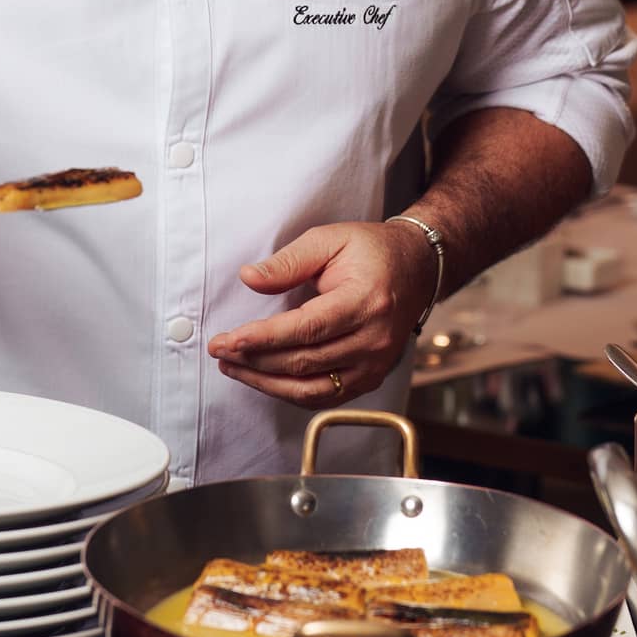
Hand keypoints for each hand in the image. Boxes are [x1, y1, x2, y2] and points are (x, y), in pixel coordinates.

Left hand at [207, 221, 435, 405]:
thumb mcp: (329, 239)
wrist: (417, 268)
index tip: (227, 340)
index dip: (263, 339)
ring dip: (266, 383)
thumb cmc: (372, 250)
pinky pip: (325, 397)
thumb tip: (249, 279)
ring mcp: (375, 364)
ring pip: (311, 388)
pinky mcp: (371, 377)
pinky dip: (290, 392)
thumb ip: (288, 261)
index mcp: (365, 301)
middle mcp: (374, 339)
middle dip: (254, 360)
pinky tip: (264, 379)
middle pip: (304, 362)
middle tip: (219, 350)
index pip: (306, 329)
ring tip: (233, 367)